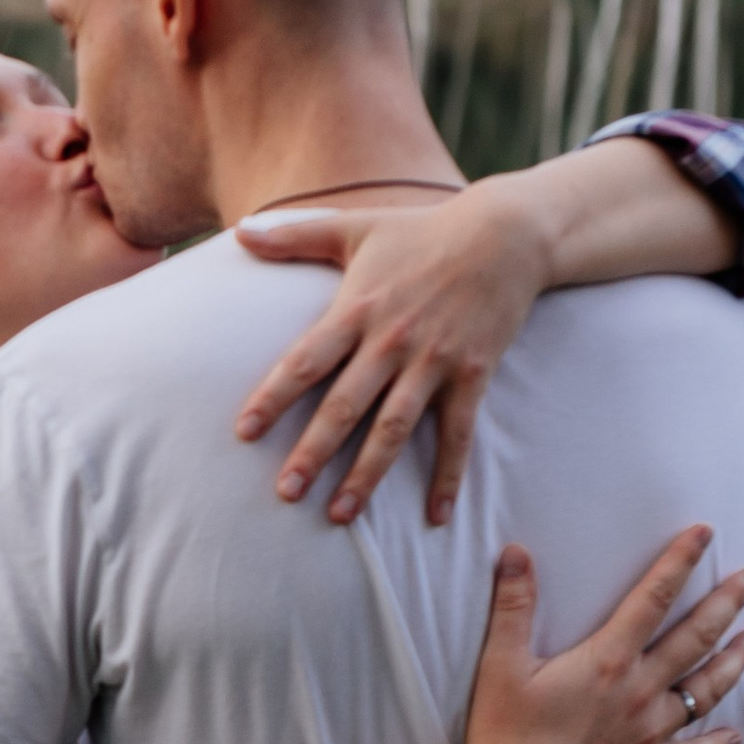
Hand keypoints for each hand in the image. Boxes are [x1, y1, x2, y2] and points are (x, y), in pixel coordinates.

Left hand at [234, 177, 555, 527]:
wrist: (505, 235)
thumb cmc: (422, 232)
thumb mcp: (355, 227)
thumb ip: (294, 234)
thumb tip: (239, 232)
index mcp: (357, 309)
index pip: (305, 360)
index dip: (274, 396)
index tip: (244, 432)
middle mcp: (391, 341)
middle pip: (344, 405)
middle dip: (313, 452)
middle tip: (285, 492)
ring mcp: (434, 362)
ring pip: (394, 428)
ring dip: (367, 474)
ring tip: (340, 514)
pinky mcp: (472, 375)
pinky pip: (458, 434)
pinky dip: (448, 476)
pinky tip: (435, 516)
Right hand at [454, 528, 743, 743]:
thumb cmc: (504, 737)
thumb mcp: (500, 666)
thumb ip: (513, 606)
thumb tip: (515, 552)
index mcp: (608, 660)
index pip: (654, 598)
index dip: (681, 560)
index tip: (706, 532)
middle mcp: (639, 692)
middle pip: (696, 638)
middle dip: (728, 602)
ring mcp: (649, 734)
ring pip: (706, 690)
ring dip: (735, 661)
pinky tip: (735, 735)